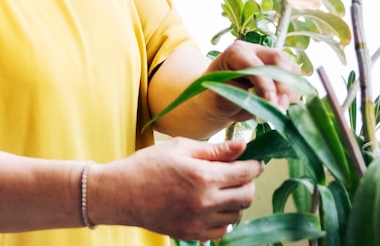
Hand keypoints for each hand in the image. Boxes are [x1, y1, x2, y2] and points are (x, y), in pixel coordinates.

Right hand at [90, 137, 262, 241]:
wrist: (123, 193)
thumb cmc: (149, 164)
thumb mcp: (181, 147)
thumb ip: (215, 149)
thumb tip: (243, 145)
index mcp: (203, 176)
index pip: (245, 173)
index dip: (255, 165)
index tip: (257, 160)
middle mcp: (205, 202)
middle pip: (246, 196)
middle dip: (249, 182)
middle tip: (241, 172)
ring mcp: (199, 222)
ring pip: (237, 214)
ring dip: (237, 200)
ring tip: (224, 187)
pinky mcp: (192, 235)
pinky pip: (222, 230)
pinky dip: (224, 217)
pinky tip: (213, 204)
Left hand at [205, 40, 301, 121]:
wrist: (216, 100)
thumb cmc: (214, 97)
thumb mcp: (221, 98)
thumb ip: (243, 97)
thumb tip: (268, 102)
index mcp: (236, 52)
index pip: (255, 64)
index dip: (265, 84)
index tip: (271, 103)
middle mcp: (256, 51)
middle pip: (280, 59)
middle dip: (284, 85)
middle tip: (281, 108)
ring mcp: (270, 60)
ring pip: (292, 70)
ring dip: (291, 92)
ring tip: (279, 111)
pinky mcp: (280, 73)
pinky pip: (295, 81)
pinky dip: (293, 96)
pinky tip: (283, 108)